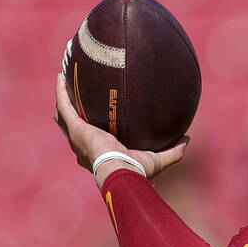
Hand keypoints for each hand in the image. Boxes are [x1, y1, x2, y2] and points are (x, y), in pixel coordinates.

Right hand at [54, 73, 186, 185]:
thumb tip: (187, 139)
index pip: (94, 141)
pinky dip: (61, 91)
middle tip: (76, 96)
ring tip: (63, 80)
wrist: (120, 171)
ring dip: (63, 98)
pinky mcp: (75, 128)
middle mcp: (84, 146)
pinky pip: (64, 105)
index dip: (93, 131)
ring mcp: (77, 137)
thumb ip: (173, 151)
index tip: (97, 119)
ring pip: (64, 115)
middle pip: (74, 127)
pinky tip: (61, 75)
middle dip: (73, 112)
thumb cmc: (136, 171)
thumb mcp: (158, 160)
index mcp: (100, 154)